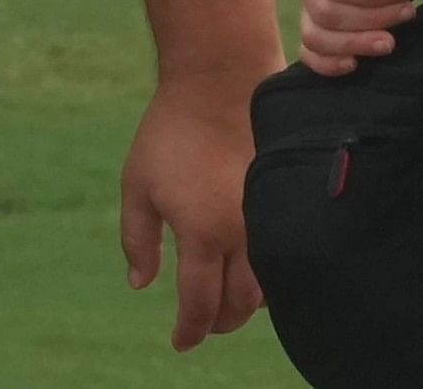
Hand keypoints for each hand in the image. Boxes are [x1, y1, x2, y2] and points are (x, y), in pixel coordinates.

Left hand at [120, 73, 264, 350]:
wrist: (221, 81)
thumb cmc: (171, 131)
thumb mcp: (137, 185)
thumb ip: (137, 240)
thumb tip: (140, 285)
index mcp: (202, 234)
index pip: (200, 306)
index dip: (189, 332)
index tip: (179, 342)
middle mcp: (241, 234)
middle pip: (239, 306)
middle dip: (218, 323)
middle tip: (202, 324)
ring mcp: (268, 216)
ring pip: (267, 287)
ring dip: (246, 305)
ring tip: (226, 302)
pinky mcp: (285, 199)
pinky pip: (282, 254)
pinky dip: (268, 276)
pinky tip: (252, 270)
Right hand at [289, 0, 422, 74]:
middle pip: (325, 12)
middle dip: (371, 19)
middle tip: (407, 11)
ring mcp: (309, 0)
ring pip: (316, 36)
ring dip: (356, 43)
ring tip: (390, 40)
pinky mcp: (318, 24)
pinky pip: (310, 52)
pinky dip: (329, 63)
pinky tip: (355, 63)